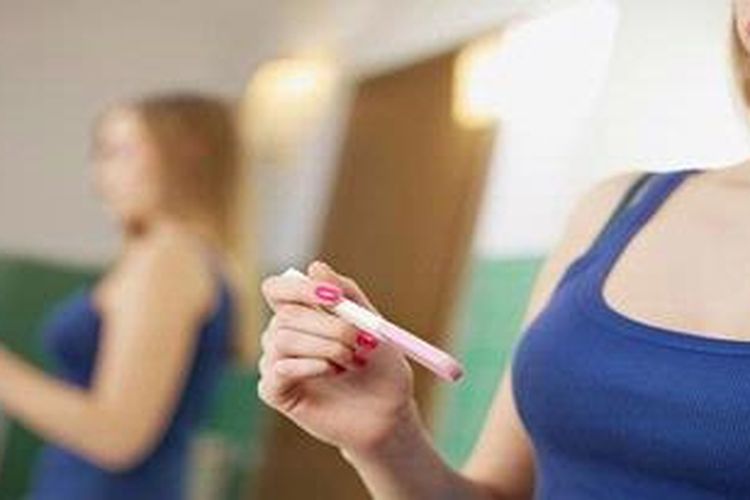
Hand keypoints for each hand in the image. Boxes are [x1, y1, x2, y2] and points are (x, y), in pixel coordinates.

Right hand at [257, 261, 416, 454]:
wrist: (389, 413)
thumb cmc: (380, 367)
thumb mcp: (371, 323)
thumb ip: (345, 294)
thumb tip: (314, 267)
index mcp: (302, 314)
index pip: (277, 289)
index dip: (299, 288)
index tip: (332, 297)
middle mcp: (283, 335)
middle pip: (285, 315)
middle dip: (328, 325)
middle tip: (359, 340)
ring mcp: (275, 363)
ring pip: (281, 338)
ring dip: (325, 346)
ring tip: (351, 361)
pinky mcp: (274, 391)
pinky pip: (277, 368)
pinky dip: (309, 366)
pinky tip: (332, 372)